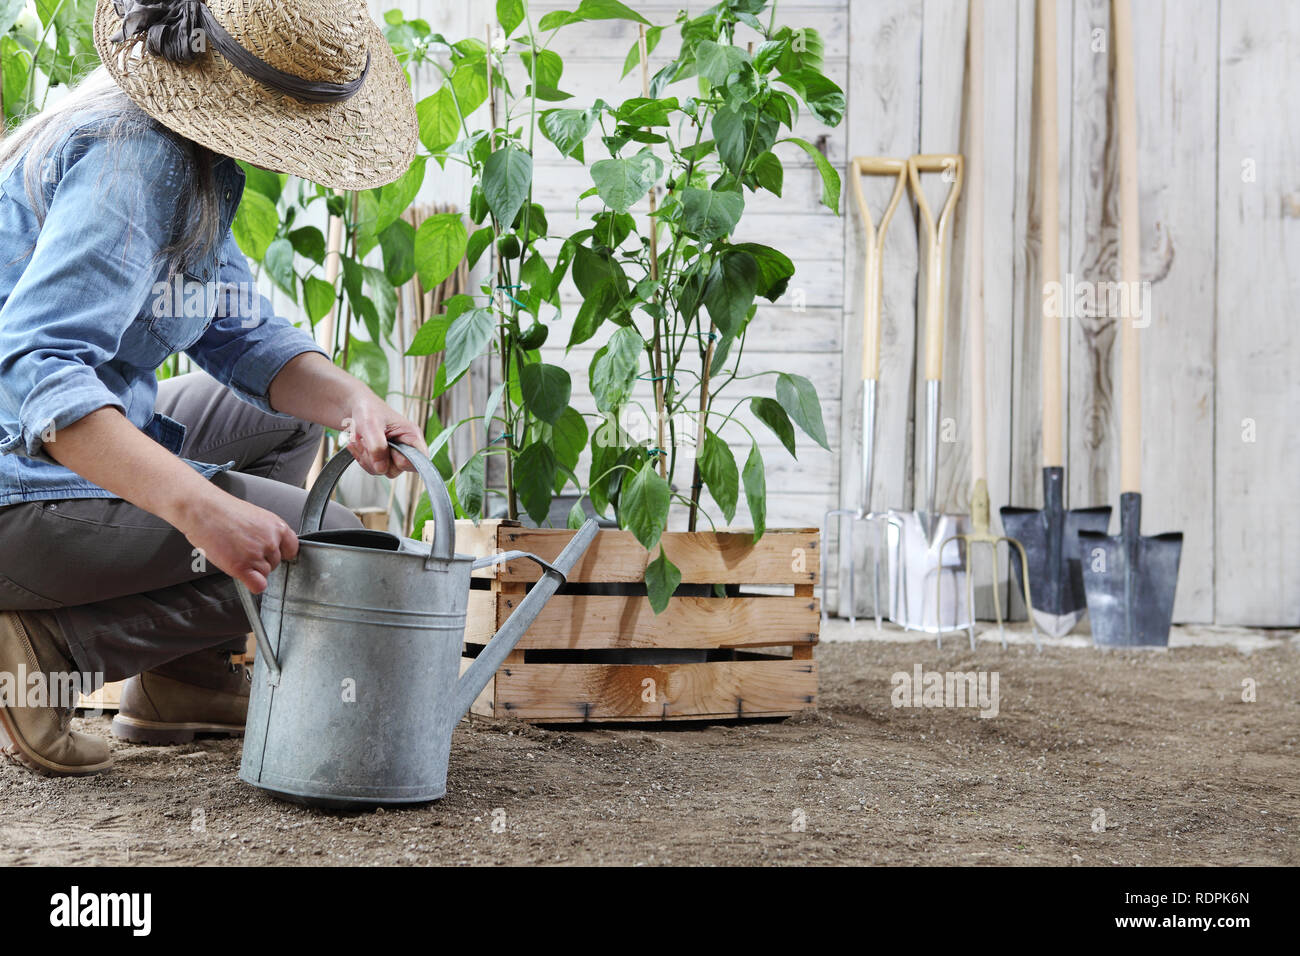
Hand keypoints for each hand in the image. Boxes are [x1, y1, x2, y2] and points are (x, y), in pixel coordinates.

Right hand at [180, 488, 298, 593]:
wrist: (202, 510)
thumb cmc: (224, 511)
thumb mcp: (256, 517)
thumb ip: (268, 533)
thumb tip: (273, 549)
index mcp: (277, 526)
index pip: (291, 549)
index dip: (280, 554)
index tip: (272, 555)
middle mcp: (271, 541)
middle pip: (276, 563)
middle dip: (261, 561)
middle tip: (242, 550)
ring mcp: (256, 555)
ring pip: (265, 574)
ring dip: (252, 570)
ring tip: (235, 554)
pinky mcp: (241, 567)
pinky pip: (258, 585)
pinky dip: (252, 584)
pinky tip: (242, 574)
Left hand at [339, 387, 426, 477]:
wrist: (355, 406)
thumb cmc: (367, 409)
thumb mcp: (371, 424)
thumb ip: (377, 446)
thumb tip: (381, 468)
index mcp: (412, 435)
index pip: (420, 461)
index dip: (404, 461)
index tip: (389, 449)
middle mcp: (405, 447)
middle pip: (397, 469)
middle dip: (377, 459)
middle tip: (368, 442)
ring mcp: (393, 454)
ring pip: (382, 470)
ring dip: (366, 458)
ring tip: (362, 440)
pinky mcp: (382, 458)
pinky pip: (373, 468)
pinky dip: (362, 458)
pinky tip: (359, 445)